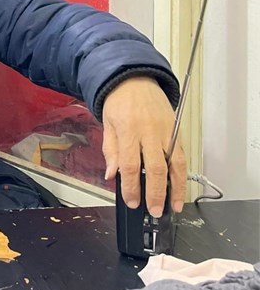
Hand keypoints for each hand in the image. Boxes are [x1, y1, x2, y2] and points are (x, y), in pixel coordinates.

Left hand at [102, 76, 186, 216]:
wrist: (134, 79)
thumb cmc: (119, 100)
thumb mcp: (107, 124)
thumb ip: (111, 150)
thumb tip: (112, 175)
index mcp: (128, 130)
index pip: (130, 165)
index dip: (130, 187)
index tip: (132, 201)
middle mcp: (149, 132)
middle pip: (155, 168)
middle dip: (155, 193)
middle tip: (154, 209)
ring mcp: (165, 131)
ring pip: (174, 164)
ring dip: (176, 188)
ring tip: (174, 206)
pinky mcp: (176, 130)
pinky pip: (181, 156)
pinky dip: (182, 174)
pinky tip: (180, 187)